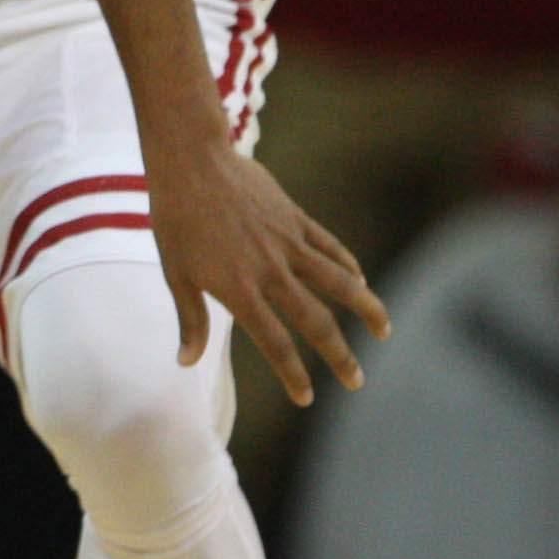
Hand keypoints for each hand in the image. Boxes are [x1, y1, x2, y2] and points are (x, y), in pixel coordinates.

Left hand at [151, 143, 388, 406]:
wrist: (192, 160)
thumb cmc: (175, 217)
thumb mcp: (174, 272)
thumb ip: (190, 319)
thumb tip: (185, 362)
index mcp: (241, 290)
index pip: (275, 343)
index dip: (292, 374)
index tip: (306, 398)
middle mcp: (271, 271)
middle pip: (317, 322)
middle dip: (339, 356)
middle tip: (356, 382)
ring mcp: (288, 243)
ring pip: (340, 282)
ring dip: (366, 308)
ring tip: (384, 332)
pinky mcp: (295, 218)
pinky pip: (330, 246)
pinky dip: (348, 264)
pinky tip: (360, 280)